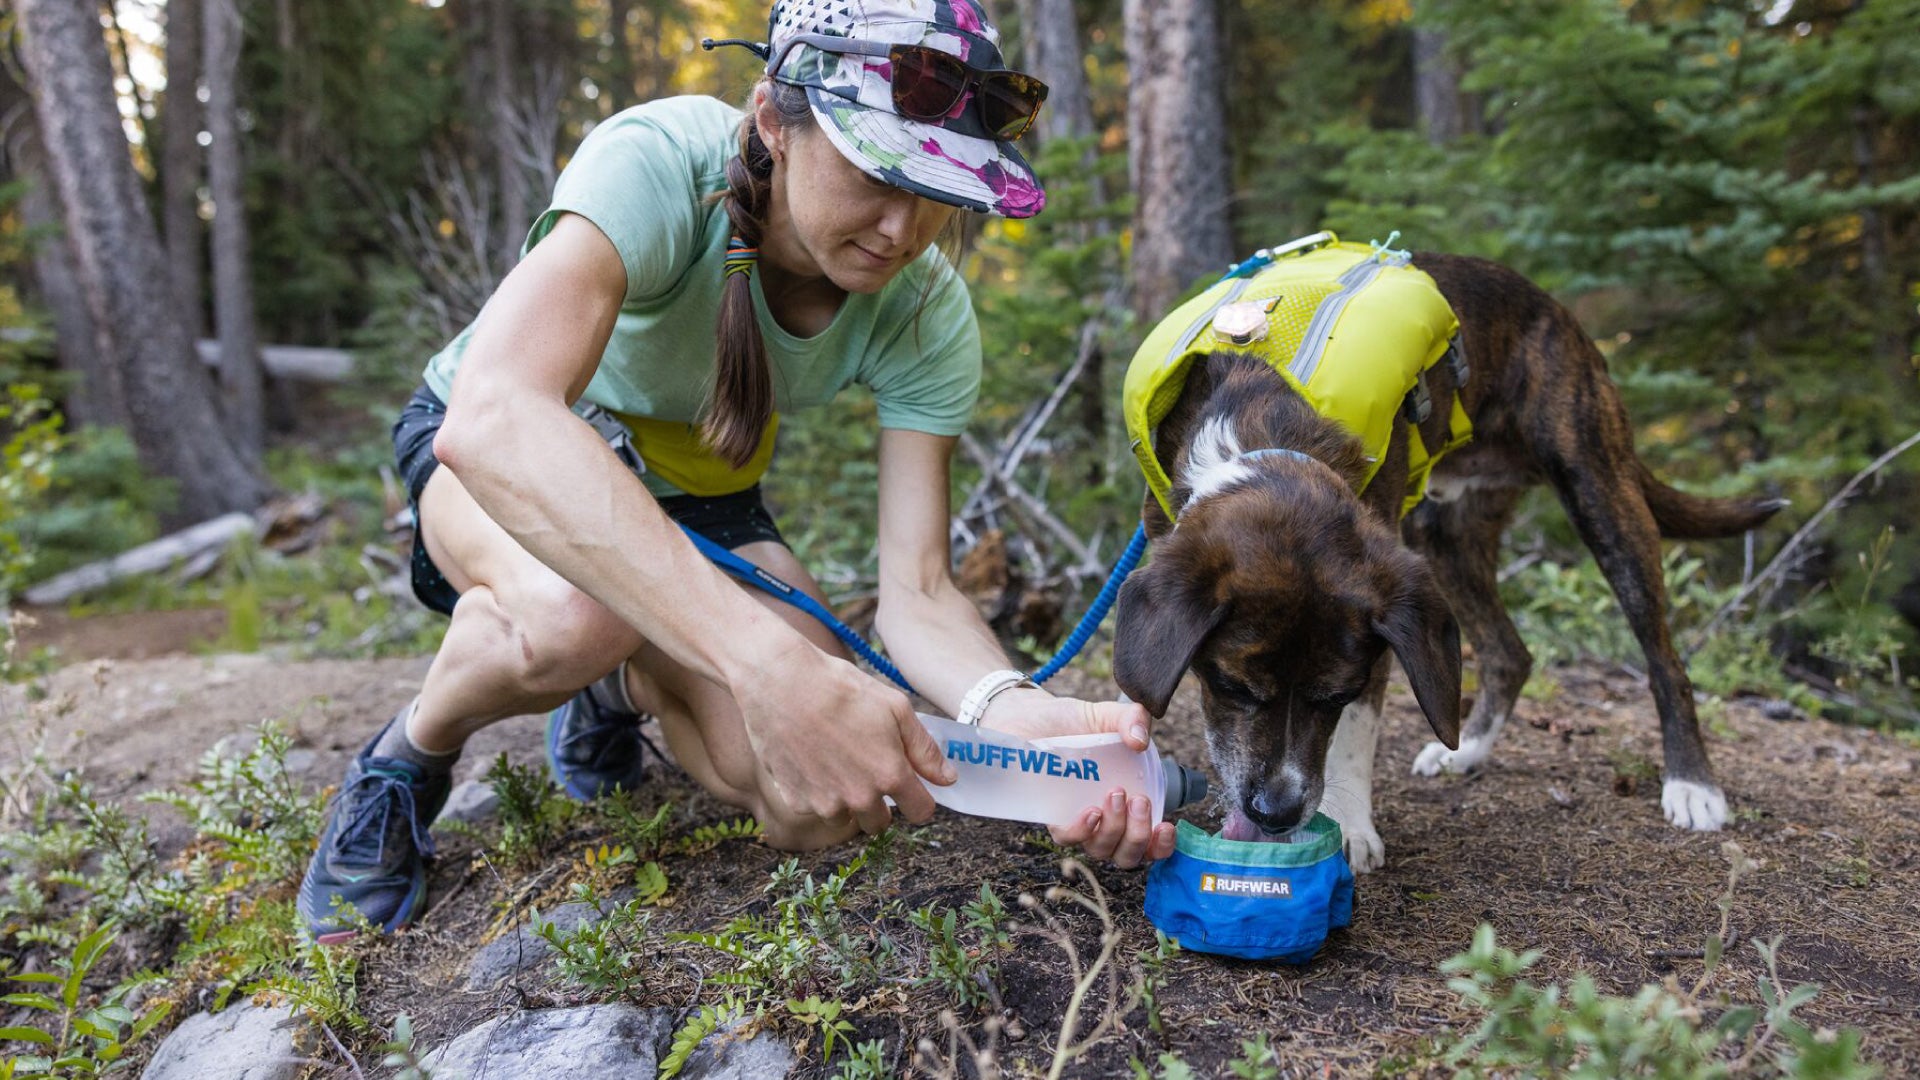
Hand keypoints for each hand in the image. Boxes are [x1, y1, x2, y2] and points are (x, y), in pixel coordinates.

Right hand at [729, 635, 953, 835]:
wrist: (780, 682)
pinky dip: (815, 792)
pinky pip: (814, 807)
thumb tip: (948, 779)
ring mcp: (824, 803)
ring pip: (846, 818)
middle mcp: (859, 797)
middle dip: (879, 802)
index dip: (919, 799)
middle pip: (880, 823)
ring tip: (835, 761)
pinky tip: (809, 759)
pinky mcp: (794, 801)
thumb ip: (925, 750)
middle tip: (865, 768)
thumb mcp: (896, 709)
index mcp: (890, 775)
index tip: (910, 787)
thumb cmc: (841, 688)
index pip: (921, 812)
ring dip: (845, 800)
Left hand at [980, 689, 1177, 868]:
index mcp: (1125, 803)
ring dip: (1115, 829)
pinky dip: (1082, 830)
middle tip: (1138, 800)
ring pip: (1100, 849)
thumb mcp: (1107, 715)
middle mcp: (1103, 819)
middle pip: (1126, 854)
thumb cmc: (1072, 722)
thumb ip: (1132, 718)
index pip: (1148, 841)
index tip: (1166, 826)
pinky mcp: (1050, 814)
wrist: (1029, 714)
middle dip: (1138, 835)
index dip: (1160, 845)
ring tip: (1115, 794)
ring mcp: (1076, 819)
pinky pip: (1067, 837)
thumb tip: (1139, 741)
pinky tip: (1091, 811)